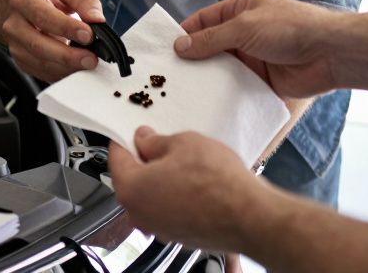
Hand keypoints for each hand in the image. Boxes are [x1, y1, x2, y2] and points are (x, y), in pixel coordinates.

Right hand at [1, 0, 103, 82]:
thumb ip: (85, 2)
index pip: (44, 16)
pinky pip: (43, 73)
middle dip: (67, 55)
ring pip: (40, 63)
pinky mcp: (22, 62)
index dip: (66, 27)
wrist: (25, 12)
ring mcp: (15, 46)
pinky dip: (62, 74)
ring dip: (66, 68)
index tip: (88, 35)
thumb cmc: (48, 1)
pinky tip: (76, 69)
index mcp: (24, 1)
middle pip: (38, 45)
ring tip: (87, 65)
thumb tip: (97, 19)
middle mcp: (14, 24)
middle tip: (90, 59)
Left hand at [108, 126, 267, 251]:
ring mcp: (158, 228)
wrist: (250, 217)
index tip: (133, 132)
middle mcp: (139, 213)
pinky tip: (195, 183)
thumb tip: (145, 140)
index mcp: (131, 189)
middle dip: (145, 160)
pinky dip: (175, 195)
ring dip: (162, 178)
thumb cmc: (217, 183)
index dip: (126, 139)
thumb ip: (155, 141)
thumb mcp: (182, 143)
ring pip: (151, 195)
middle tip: (164, 144)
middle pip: (132, 178)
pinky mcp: (178, 235)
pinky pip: (168, 208)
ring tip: (186, 163)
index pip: (116, 157)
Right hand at [176, 0, 343, 98]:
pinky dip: (223, 93)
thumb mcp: (244, 27)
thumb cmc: (291, 28)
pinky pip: (236, 86)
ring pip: (221, 68)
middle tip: (167, 75)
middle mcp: (245, 32)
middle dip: (192, 59)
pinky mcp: (262, 79)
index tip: (163, 50)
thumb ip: (210, 39)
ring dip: (206, 78)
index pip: (204, 20)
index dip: (183, 33)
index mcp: (240, 10)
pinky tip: (206, 102)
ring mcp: (253, 57)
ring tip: (181, 91)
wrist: (330, 54)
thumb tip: (180, 46)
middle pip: (210, 46)